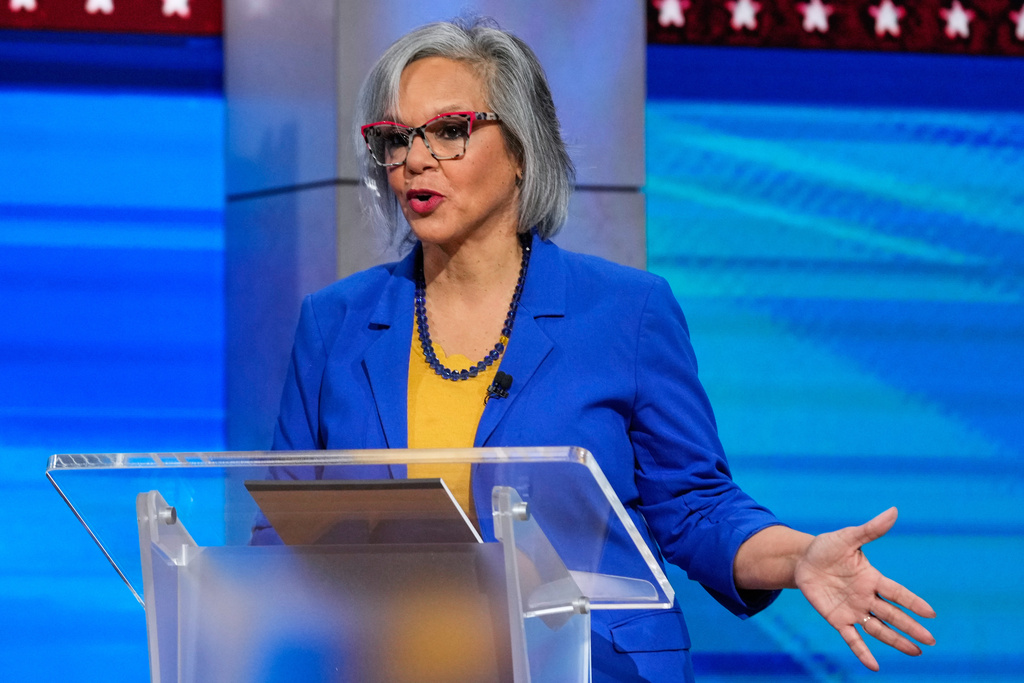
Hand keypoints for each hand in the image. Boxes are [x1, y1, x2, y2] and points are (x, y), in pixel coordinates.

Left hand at [794, 507, 936, 670]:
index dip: (913, 602)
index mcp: (872, 578)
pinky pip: (852, 638)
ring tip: (916, 652)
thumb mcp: (848, 537)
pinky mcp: (837, 619)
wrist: (803, 560)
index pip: (897, 592)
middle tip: (931, 641)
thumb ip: (871, 529)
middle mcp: (866, 597)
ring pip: (879, 628)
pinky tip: (874, 666)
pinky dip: (862, 651)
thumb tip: (893, 511)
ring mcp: (853, 609)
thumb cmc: (828, 547)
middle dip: (911, 627)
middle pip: (893, 614)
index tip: (931, 614)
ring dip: (896, 641)